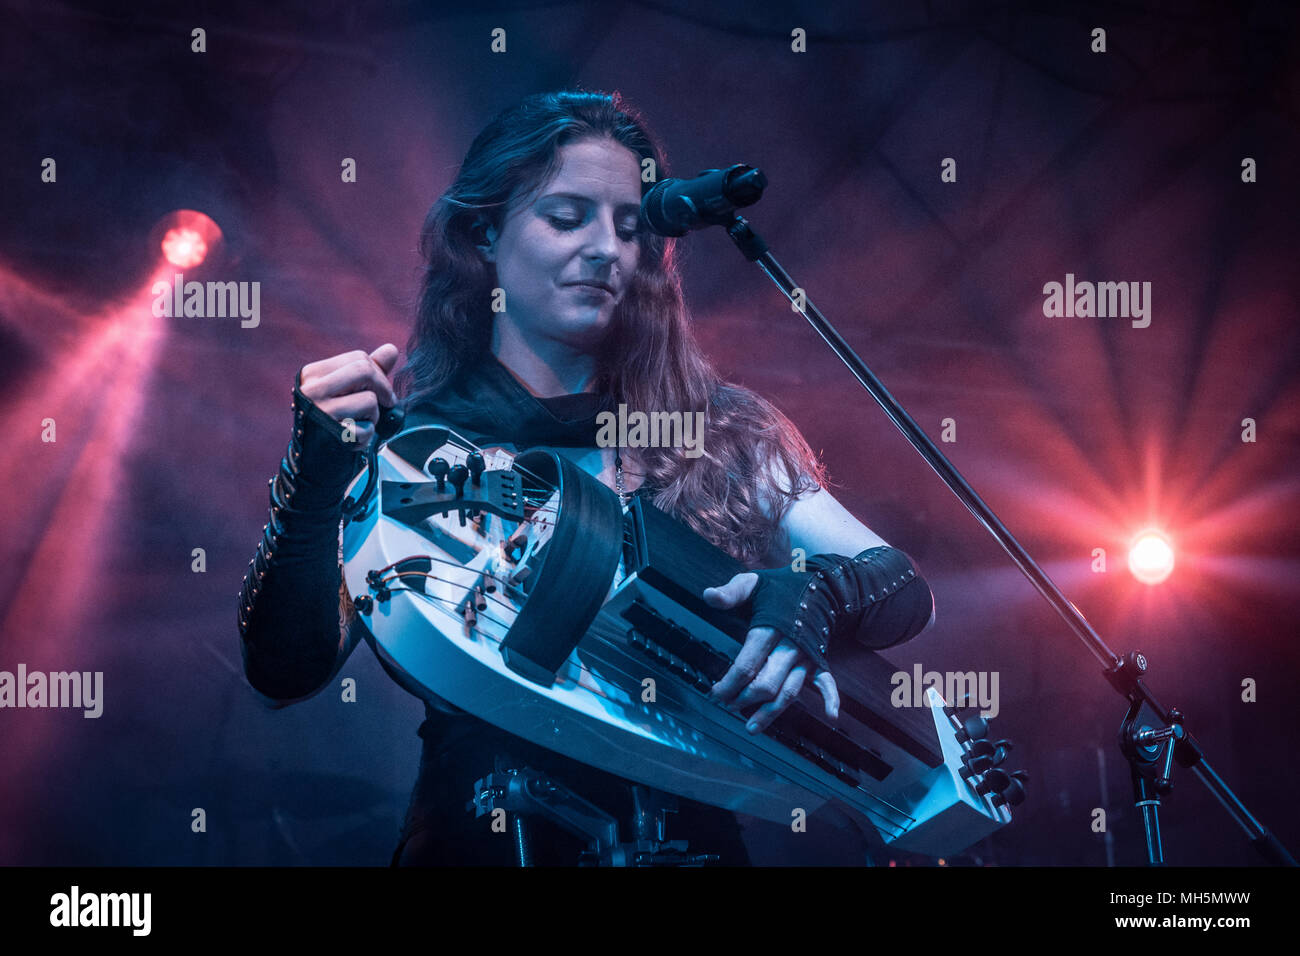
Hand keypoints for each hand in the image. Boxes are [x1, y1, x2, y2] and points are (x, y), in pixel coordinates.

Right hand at [299, 344, 399, 445]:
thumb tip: (391, 349)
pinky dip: (368, 436)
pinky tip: (353, 440)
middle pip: (365, 370)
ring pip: (369, 400)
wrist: (313, 462)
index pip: (359, 358)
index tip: (376, 391)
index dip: (377, 374)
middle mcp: (311, 390)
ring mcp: (320, 412)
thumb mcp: (347, 392)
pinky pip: (367, 428)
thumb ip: (369, 370)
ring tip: (358, 424)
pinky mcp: (331, 434)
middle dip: (383, 389)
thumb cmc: (333, 423)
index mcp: (312, 374)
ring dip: (374, 416)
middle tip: (384, 404)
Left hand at [703, 571, 839, 733]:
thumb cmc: (780, 587)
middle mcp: (791, 646)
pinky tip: (831, 715)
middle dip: (745, 699)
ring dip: (771, 712)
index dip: (729, 683)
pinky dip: (832, 698)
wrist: (820, 583)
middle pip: (767, 683)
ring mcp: (807, 656)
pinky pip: (827, 682)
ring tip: (752, 727)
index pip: (748, 663)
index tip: (715, 693)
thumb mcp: (753, 583)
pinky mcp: (819, 660)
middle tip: (728, 705)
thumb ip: (731, 592)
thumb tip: (708, 596)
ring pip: (790, 691)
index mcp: (771, 628)